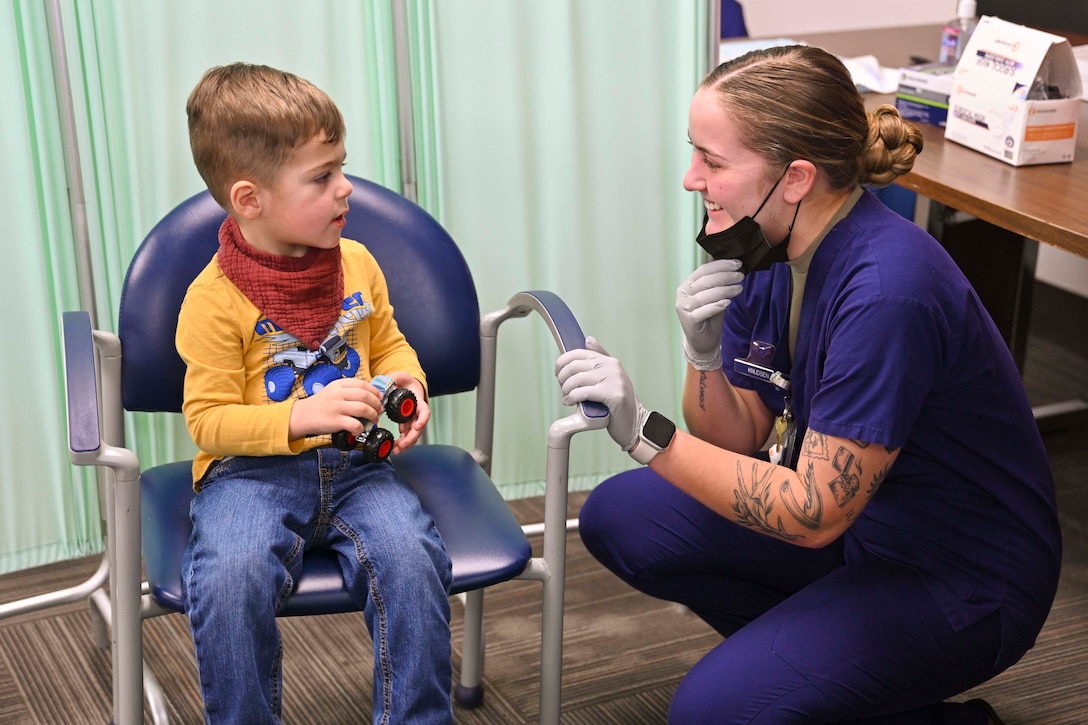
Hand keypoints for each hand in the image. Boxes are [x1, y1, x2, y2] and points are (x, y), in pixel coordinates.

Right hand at [289, 377, 382, 439]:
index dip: (375, 391)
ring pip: (363, 409)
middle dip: (377, 404)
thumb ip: (348, 391)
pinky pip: (355, 424)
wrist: (301, 416)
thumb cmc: (320, 405)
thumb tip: (370, 397)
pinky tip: (360, 430)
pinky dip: (361, 428)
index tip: (380, 398)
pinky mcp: (335, 422)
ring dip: (373, 415)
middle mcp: (339, 394)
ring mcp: (337, 408)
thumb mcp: (333, 391)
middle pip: (365, 396)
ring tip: (374, 420)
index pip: (362, 384)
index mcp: (339, 385)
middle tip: (379, 410)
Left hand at [388, 375, 429, 453]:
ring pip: (412, 435)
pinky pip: (405, 435)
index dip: (422, 420)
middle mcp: (417, 413)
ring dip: (405, 444)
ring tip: (395, 451)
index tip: (417, 426)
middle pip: (418, 429)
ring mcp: (412, 420)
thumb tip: (387, 382)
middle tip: (401, 447)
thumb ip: (395, 377)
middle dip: (410, 439)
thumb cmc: (405, 382)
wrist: (406, 386)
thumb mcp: (401, 376)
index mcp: (418, 402)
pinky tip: (393, 447)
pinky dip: (401, 442)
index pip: (424, 412)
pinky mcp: (406, 424)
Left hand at [554, 337, 647, 451]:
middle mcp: (612, 367)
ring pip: (577, 379)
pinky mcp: (613, 394)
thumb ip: (600, 359)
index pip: (578, 353)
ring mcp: (614, 380)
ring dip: (566, 390)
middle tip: (563, 389)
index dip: (562, 362)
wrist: (634, 422)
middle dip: (563, 378)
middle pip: (574, 366)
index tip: (558, 373)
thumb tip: (588, 339)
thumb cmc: (617, 402)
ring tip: (566, 397)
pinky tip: (570, 402)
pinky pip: (583, 392)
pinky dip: (572, 398)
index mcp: (609, 360)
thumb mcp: (610, 376)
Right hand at [675, 258, 743, 369]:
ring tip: (739, 289)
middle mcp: (683, 294)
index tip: (737, 264)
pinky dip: (716, 306)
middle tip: (740, 276)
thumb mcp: (714, 297)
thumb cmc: (709, 318)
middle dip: (725, 276)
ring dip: (725, 290)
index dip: (721, 265)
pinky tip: (727, 302)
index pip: (703, 270)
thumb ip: (718, 284)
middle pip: (705, 281)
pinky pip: (704, 311)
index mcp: (687, 285)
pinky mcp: (689, 321)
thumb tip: (732, 267)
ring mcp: (684, 308)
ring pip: (705, 295)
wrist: (703, 342)